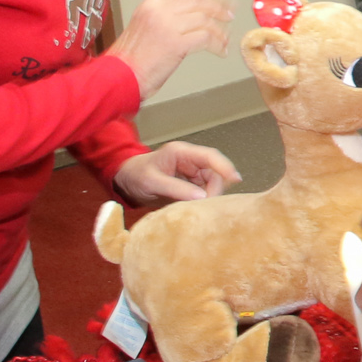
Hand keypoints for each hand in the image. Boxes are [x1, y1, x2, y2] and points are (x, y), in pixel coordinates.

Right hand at [107, 0, 232, 98]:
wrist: (118, 77)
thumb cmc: (130, 58)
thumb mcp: (143, 27)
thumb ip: (163, 17)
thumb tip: (189, 17)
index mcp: (150, 4)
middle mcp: (159, 10)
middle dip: (218, 5)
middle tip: (229, 12)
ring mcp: (168, 26)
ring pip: (205, 18)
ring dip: (219, 28)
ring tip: (225, 37)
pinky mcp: (176, 44)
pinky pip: (206, 38)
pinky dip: (217, 44)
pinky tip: (220, 50)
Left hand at [114, 141, 240, 203]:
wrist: (125, 182)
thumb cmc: (135, 176)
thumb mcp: (152, 182)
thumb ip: (176, 188)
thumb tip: (202, 197)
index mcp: (181, 153)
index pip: (210, 157)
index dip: (225, 167)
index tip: (235, 180)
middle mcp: (189, 160)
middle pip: (214, 172)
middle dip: (215, 188)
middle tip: (207, 205)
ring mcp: (190, 172)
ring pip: (211, 183)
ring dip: (210, 195)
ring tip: (201, 208)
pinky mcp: (190, 184)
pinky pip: (204, 191)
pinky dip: (204, 200)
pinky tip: (198, 207)